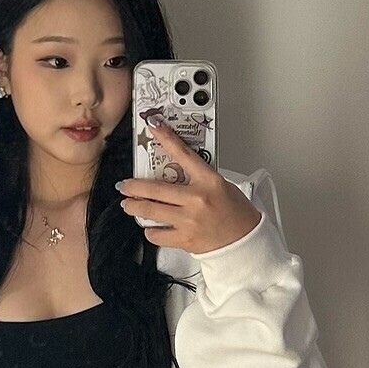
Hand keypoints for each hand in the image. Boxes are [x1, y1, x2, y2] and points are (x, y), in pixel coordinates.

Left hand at [115, 118, 259, 252]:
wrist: (244, 241)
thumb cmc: (235, 213)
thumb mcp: (221, 186)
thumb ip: (197, 178)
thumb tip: (173, 171)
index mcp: (209, 181)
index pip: (184, 154)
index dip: (166, 138)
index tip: (154, 126)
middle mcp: (197, 200)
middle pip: (156, 189)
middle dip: (134, 187)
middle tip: (124, 186)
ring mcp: (189, 221)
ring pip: (151, 212)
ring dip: (134, 207)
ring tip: (128, 205)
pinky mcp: (184, 239)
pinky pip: (157, 234)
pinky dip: (151, 230)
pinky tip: (151, 227)